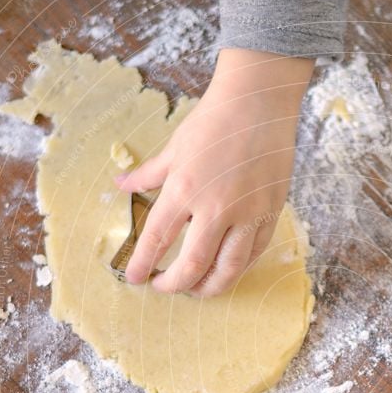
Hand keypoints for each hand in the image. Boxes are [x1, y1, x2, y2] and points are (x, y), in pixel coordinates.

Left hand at [115, 48, 314, 296]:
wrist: (259, 102)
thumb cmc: (214, 120)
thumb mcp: (174, 147)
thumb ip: (148, 174)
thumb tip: (121, 186)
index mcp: (184, 189)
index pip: (157, 240)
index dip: (143, 264)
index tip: (135, 279)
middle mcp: (215, 207)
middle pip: (192, 266)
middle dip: (174, 285)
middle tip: (164, 287)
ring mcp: (246, 213)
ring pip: (228, 269)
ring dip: (209, 287)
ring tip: (197, 290)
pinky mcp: (270, 213)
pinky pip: (253, 254)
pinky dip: (237, 268)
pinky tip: (225, 270)